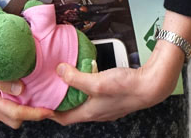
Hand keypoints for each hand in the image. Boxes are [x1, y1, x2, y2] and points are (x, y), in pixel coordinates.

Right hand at [0, 38, 52, 129]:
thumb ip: (0, 78)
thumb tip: (21, 87)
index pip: (16, 113)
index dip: (35, 114)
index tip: (49, 111)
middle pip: (12, 119)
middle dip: (28, 114)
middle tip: (40, 100)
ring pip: (5, 113)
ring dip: (18, 107)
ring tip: (29, 93)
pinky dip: (9, 101)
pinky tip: (11, 86)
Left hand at [48, 48, 182, 124]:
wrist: (152, 86)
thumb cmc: (127, 87)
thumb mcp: (97, 82)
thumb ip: (76, 78)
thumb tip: (58, 71)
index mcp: (91, 112)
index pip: (64, 119)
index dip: (50, 113)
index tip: (37, 105)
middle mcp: (98, 113)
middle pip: (72, 111)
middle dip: (58, 103)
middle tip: (47, 91)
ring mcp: (106, 107)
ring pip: (83, 103)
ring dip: (71, 94)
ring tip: (61, 82)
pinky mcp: (112, 98)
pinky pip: (92, 95)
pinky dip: (83, 88)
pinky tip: (84, 75)